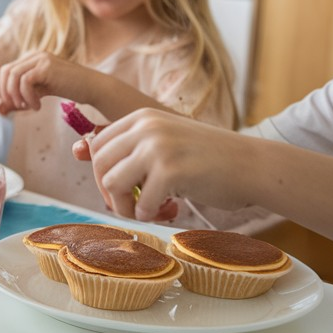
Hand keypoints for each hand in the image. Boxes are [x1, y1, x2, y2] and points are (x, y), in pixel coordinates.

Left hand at [0, 51, 97, 114]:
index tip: (10, 105)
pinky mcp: (47, 66)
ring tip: (29, 107)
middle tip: (18, 107)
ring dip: (17, 96)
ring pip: (14, 76)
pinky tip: (38, 106)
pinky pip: (25, 81)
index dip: (3, 89)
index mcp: (31, 59)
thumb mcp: (38, 94)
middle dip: (6, 93)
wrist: (92, 87)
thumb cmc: (67, 90)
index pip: (6, 71)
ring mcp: (41, 59)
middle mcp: (34, 55)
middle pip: (6, 72)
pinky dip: (28, 97)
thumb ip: (18, 99)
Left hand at [88, 109, 232, 221]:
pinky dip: (149, 215)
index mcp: (141, 117)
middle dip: (110, 193)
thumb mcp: (165, 141)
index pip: (98, 146)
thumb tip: (78, 151)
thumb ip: (130, 146)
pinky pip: (140, 204)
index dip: (103, 174)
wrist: (253, 165)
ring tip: (151, 210)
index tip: (122, 191)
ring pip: (112, 184)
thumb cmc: (209, 159)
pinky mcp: (171, 170)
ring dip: (127, 207)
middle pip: (99, 165)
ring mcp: (158, 146)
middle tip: (132, 206)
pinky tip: (169, 209)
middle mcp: (146, 126)